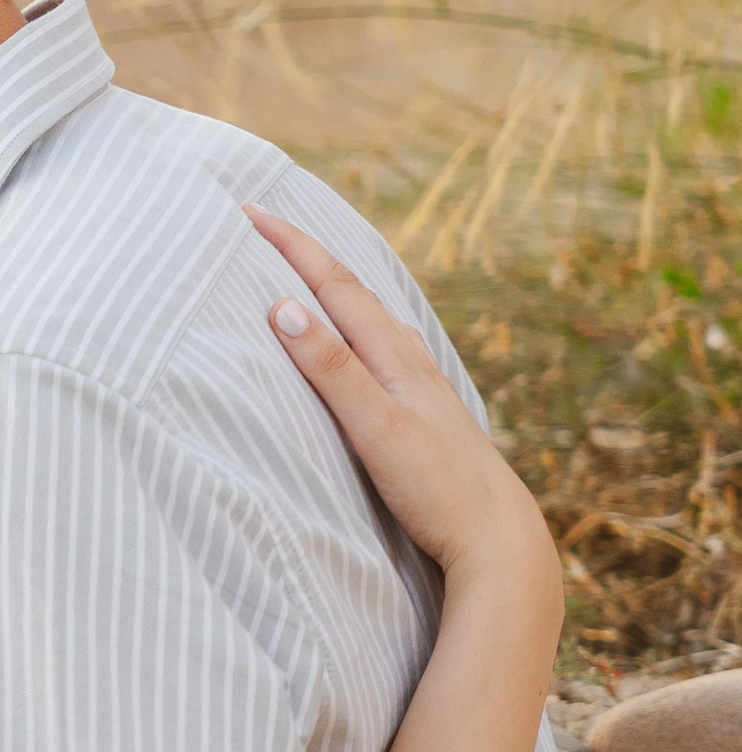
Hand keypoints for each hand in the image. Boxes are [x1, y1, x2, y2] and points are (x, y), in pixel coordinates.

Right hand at [252, 208, 560, 607]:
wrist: (499, 539)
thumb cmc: (437, 489)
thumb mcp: (376, 428)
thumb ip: (331, 370)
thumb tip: (283, 305)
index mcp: (394, 358)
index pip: (335, 285)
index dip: (293, 246)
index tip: (252, 212)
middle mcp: (412, 362)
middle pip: (355, 292)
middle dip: (309, 256)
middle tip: (269, 226)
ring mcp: (424, 387)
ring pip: (375, 319)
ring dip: (337, 290)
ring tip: (312, 272)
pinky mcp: (429, 414)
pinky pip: (387, 349)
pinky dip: (361, 327)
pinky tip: (369, 344)